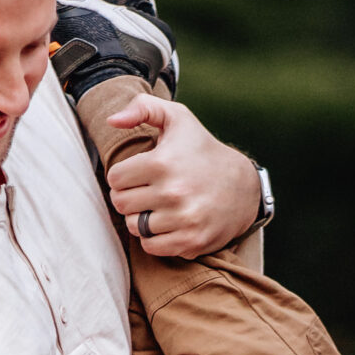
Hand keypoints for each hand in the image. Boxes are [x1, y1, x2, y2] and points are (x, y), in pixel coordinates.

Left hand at [104, 97, 260, 257]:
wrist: (243, 186)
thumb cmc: (202, 150)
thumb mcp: (177, 118)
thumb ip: (142, 108)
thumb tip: (111, 120)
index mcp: (162, 162)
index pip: (115, 179)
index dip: (123, 176)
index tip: (137, 174)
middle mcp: (172, 192)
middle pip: (121, 204)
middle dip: (129, 197)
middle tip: (144, 192)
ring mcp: (183, 219)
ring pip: (134, 227)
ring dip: (140, 218)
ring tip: (156, 207)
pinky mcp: (191, 240)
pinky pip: (151, 246)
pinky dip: (154, 238)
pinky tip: (165, 224)